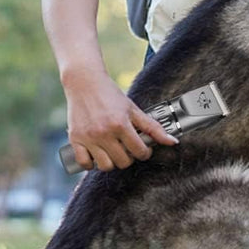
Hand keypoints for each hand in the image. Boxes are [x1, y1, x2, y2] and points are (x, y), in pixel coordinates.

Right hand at [63, 67, 177, 171]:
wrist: (85, 83)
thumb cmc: (110, 95)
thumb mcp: (133, 109)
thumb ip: (153, 127)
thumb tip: (173, 142)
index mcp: (121, 124)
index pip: (139, 151)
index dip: (145, 153)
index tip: (143, 149)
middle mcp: (104, 132)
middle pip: (122, 162)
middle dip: (129, 158)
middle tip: (128, 149)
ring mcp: (89, 138)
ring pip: (104, 166)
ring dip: (111, 162)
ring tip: (113, 152)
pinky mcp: (75, 139)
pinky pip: (84, 163)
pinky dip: (90, 163)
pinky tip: (96, 154)